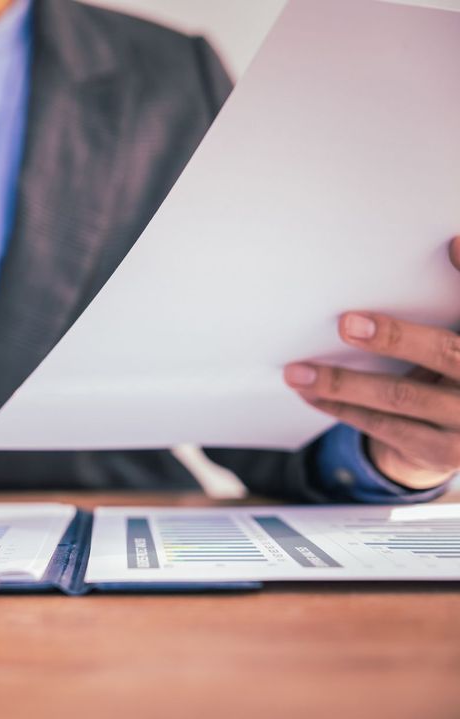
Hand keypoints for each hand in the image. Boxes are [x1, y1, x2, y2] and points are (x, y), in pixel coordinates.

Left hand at [283, 235, 459, 489]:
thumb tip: (448, 246)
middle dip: (396, 338)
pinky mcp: (439, 451)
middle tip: (347, 323)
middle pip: (446, 354)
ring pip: (401, 396)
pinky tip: (309, 393)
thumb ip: (449, 303)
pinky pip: (381, 425)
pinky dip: (341, 406)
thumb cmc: (451, 368)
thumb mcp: (454, 332)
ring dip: (342, 382)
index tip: (453, 244)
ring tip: (298, 370)